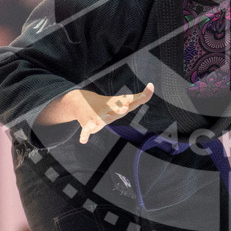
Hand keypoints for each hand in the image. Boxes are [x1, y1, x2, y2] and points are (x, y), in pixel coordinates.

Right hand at [40, 83, 154, 143]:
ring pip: (100, 119)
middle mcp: (109, 110)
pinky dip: (84, 135)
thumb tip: (150, 90)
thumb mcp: (121, 102)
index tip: (149, 89)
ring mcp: (98, 116)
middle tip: (125, 107)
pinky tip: (83, 141)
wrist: (80, 102)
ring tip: (104, 119)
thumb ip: (137, 98)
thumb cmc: (106, 104)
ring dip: (103, 119)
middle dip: (120, 109)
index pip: (133, 101)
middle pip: (116, 110)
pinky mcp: (88, 123)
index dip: (142, 97)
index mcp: (118, 105)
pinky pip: (86, 130)